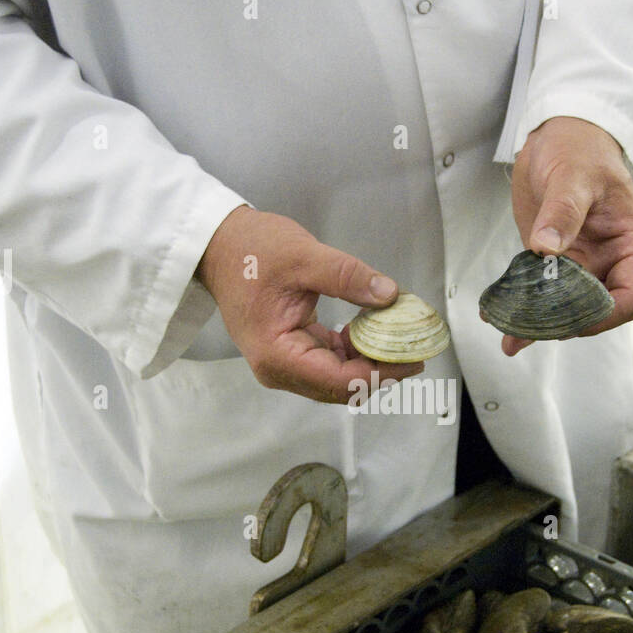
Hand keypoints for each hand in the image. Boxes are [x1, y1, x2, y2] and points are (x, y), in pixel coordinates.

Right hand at [196, 205, 422, 403]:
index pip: (339, 380)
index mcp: (277, 355)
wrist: (219, 244)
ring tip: (399, 339)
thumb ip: (348, 277)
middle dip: (380, 371)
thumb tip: (389, 295)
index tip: (412, 357)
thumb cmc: (251, 250)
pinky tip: (371, 332)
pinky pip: (329, 363)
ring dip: (369, 362)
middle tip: (414, 349)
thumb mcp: (304, 256)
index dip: (381, 373)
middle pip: (341, 387)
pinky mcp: (290, 352)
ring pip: (337, 379)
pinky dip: (354, 352)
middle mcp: (279, 369)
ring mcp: (283, 364)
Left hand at [503, 115, 632, 355]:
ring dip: (538, 323)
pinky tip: (498, 317)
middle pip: (594, 311)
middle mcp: (608, 264)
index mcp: (630, 246)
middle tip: (528, 328)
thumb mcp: (574, 175)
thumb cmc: (581, 150)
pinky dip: (521, 308)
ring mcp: (580, 267)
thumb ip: (563, 211)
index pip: (629, 297)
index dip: (603, 315)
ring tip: (508, 333)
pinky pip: (539, 294)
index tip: (571, 317)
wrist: (559, 139)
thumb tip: (547, 246)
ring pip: (564, 309)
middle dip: (563, 324)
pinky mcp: (552, 265)